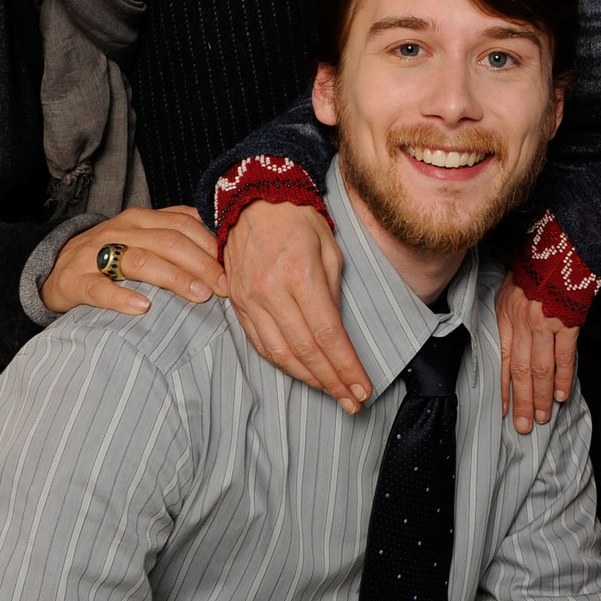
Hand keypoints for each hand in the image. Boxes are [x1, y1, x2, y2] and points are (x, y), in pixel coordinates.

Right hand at [42, 205, 225, 316]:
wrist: (56, 267)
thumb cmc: (111, 254)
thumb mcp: (142, 236)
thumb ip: (176, 233)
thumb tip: (221, 241)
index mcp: (141, 218)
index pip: (183, 224)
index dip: (211, 244)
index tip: (233, 266)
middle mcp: (121, 231)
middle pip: (168, 242)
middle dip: (202, 264)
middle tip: (224, 287)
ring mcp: (96, 254)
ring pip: (140, 261)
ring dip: (174, 278)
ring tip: (198, 295)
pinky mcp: (76, 281)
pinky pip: (100, 289)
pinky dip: (122, 297)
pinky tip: (143, 307)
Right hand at [224, 200, 371, 411]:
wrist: (253, 199)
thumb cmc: (299, 219)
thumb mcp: (331, 249)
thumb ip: (334, 292)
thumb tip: (338, 333)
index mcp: (301, 276)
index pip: (328, 334)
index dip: (346, 366)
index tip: (363, 387)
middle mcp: (271, 292)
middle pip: (304, 351)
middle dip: (331, 381)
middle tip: (352, 402)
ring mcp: (249, 299)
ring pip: (279, 353)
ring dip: (307, 379)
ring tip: (331, 392)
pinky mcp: (237, 302)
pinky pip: (258, 343)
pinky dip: (280, 363)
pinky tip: (299, 372)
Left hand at [496, 273, 577, 433]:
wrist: (561, 246)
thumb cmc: (536, 265)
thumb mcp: (510, 285)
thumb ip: (508, 312)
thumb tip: (507, 336)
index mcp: (506, 316)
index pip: (503, 361)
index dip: (504, 389)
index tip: (505, 411)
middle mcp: (522, 324)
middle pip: (522, 371)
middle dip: (522, 402)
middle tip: (524, 426)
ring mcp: (545, 324)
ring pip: (542, 369)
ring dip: (542, 397)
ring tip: (542, 417)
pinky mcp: (567, 322)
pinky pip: (565, 357)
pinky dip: (563, 378)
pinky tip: (561, 395)